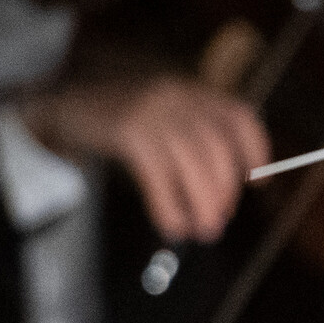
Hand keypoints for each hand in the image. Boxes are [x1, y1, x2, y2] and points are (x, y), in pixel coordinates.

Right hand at [20, 71, 267, 244]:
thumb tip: (221, 200)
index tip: (256, 183)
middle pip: (216, 145)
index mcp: (192, 92)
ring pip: (192, 160)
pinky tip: (172, 225)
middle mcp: (177, 97)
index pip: (239, 116)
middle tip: (217, 220)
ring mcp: (151, 110)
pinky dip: (168, 204)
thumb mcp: (164, 119)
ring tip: (202, 230)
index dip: (255, 150)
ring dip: (203, 201)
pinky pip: (156, 173)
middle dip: (224, 189)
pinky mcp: (126, 130)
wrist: (67, 104)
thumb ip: (193, 144)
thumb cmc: (122, 121)